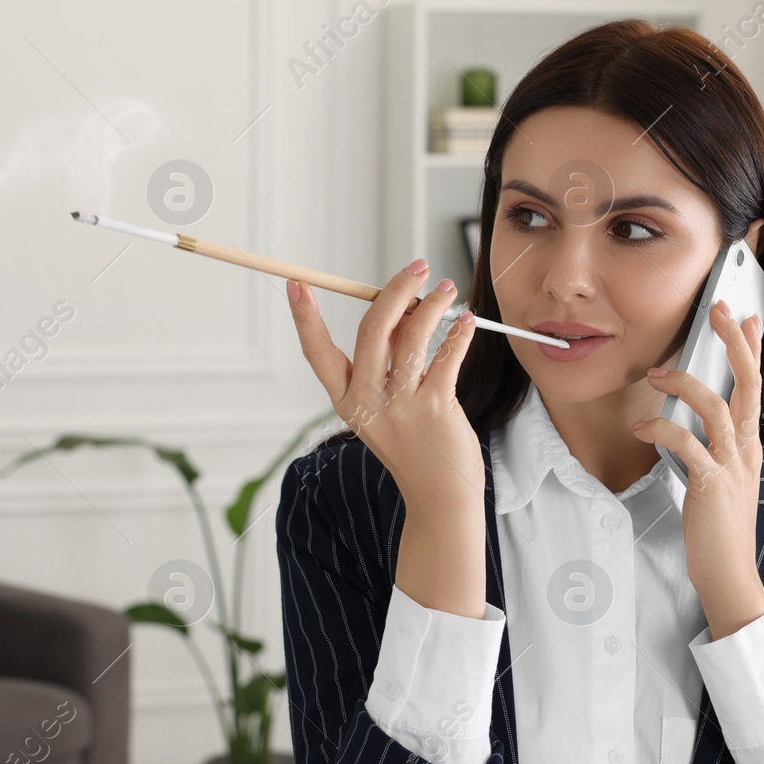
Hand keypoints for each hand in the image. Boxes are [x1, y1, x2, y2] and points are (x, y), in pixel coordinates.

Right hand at [286, 259, 482, 509]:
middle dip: (395, 290)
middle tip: (417, 267)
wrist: (440, 496)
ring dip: (433, 304)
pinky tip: (466, 323)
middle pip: (373, 330)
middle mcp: (368, 401)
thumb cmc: (415, 448)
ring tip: (449, 290)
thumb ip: (388, 363)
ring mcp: (400, 405)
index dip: (305, 317)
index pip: (317, 352)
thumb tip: (404, 310)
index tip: (297, 284)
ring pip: (413, 336)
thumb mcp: (386, 408)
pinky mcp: (435, 407)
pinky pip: (446, 356)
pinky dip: (459, 333)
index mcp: (347, 400)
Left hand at [630, 299, 763, 638]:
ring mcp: (732, 464)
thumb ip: (711, 444)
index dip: (751, 348)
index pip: (754, 385)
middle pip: (748, 382)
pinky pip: (688, 445)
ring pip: (716, 407)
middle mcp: (746, 448)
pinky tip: (641, 428)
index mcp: (748, 444)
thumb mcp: (719, 475)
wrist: (729, 572)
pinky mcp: (712, 484)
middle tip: (719, 310)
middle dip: (734, 342)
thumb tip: (690, 417)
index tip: (745, 316)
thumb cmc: (719, 525)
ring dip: (684, 384)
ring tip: (656, 374)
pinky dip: (663, 430)